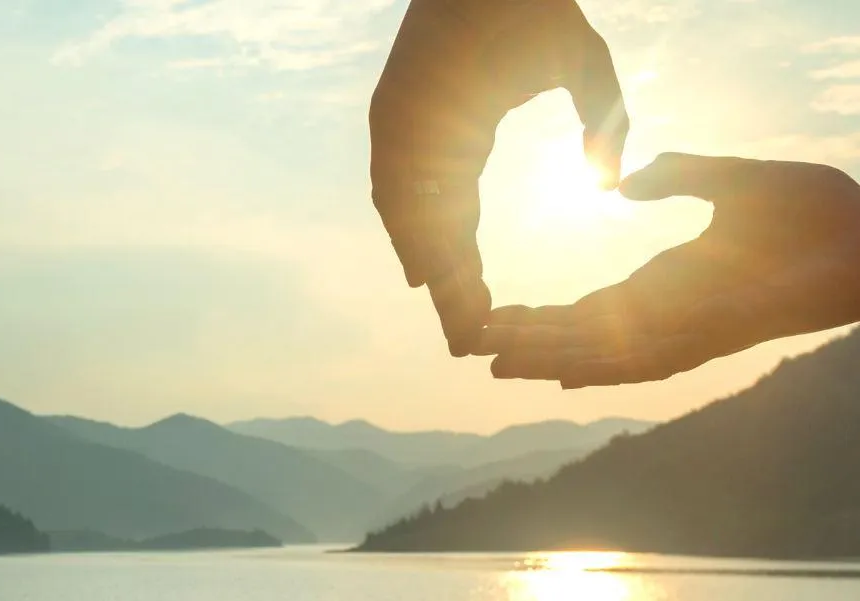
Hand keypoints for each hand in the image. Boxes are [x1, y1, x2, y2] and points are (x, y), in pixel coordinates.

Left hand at [369, 0, 629, 356]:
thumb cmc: (536, 8)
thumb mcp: (587, 71)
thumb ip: (603, 122)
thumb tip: (606, 182)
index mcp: (458, 148)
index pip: (460, 227)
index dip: (469, 274)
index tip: (486, 318)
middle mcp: (424, 151)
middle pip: (431, 235)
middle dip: (448, 290)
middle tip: (465, 344)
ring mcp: (404, 133)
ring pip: (411, 218)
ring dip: (428, 270)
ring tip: (454, 323)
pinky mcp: (392, 112)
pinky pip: (397, 180)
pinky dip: (408, 226)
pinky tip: (424, 270)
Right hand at [480, 153, 859, 387]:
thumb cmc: (817, 212)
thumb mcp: (734, 179)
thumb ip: (680, 175)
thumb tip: (628, 183)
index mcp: (669, 284)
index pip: (591, 309)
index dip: (544, 316)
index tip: (500, 314)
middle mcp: (669, 316)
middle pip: (582, 339)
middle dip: (528, 344)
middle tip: (474, 344)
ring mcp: (688, 330)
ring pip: (600, 355)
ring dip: (547, 360)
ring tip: (494, 360)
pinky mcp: (710, 335)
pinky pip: (642, 359)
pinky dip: (596, 368)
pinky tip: (557, 374)